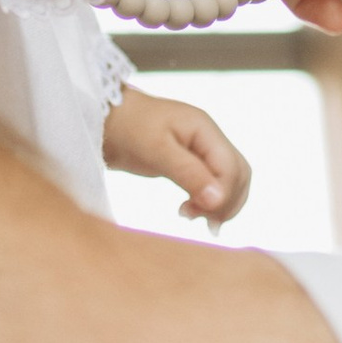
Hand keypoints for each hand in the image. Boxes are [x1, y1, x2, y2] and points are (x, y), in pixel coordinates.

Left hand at [102, 86, 251, 227]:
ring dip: (220, 203)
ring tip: (193, 218)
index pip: (231, 168)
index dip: (223, 195)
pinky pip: (212, 182)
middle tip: (203, 223)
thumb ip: (188, 173)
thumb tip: (218, 200)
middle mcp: (209, 137)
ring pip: (229, 180)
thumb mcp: (156, 152)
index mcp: (205, 129)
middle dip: (227, 201)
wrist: (104, 119)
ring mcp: (201, 148)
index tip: (199, 215)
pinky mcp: (190, 161)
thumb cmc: (127, 130)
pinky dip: (208, 199)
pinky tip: (190, 212)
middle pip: (238, 174)